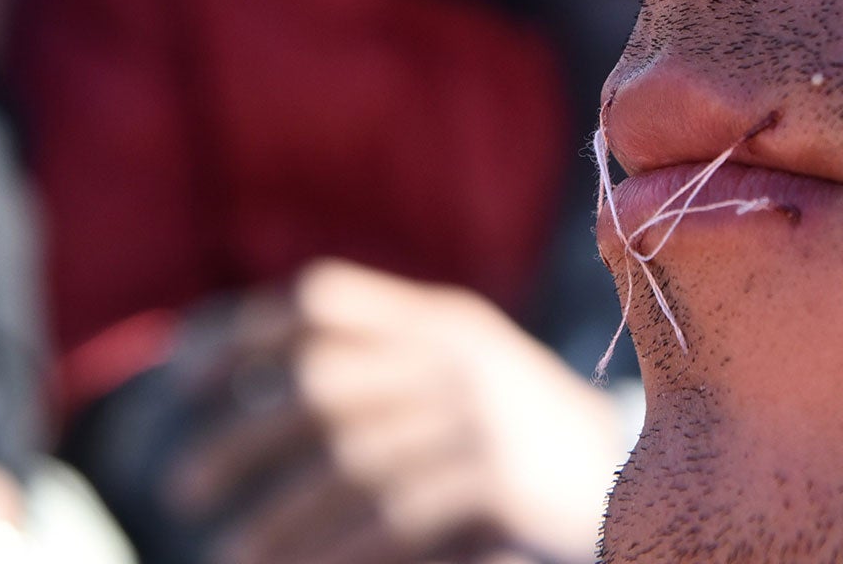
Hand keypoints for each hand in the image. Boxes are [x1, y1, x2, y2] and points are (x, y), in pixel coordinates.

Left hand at [169, 260, 624, 563]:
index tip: (183, 378)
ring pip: (346, 462)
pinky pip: (392, 521)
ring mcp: (482, 417)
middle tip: (182, 486)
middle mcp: (460, 356)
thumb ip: (392, 368)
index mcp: (445, 321)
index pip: (321, 303)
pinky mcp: (500, 484)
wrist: (660, 487)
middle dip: (238, 435)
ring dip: (276, 513)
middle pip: (319, 382)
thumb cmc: (536, 447)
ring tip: (232, 550)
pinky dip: (332, 552)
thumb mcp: (474, 380)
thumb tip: (252, 381)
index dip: (242, 334)